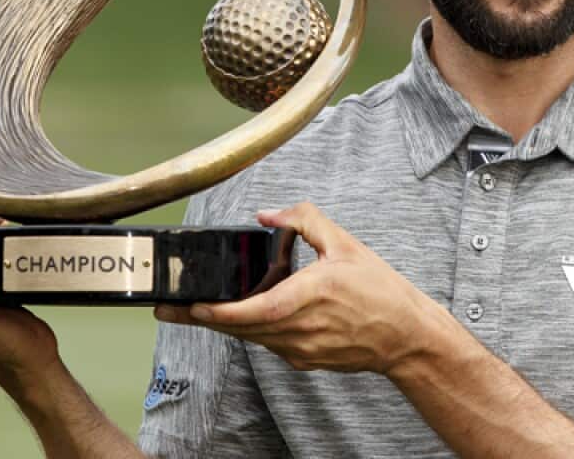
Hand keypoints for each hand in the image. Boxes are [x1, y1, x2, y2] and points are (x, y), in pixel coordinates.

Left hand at [155, 203, 438, 374]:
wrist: (405, 336)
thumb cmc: (379, 291)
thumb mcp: (344, 243)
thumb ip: (303, 221)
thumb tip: (268, 214)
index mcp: (305, 297)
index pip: (247, 312)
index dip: (212, 312)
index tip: (187, 305)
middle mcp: (297, 329)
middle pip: (237, 328)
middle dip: (201, 318)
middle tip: (169, 308)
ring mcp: (299, 349)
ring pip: (250, 336)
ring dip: (229, 321)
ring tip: (208, 305)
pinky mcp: (303, 360)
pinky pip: (269, 342)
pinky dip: (256, 326)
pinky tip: (259, 308)